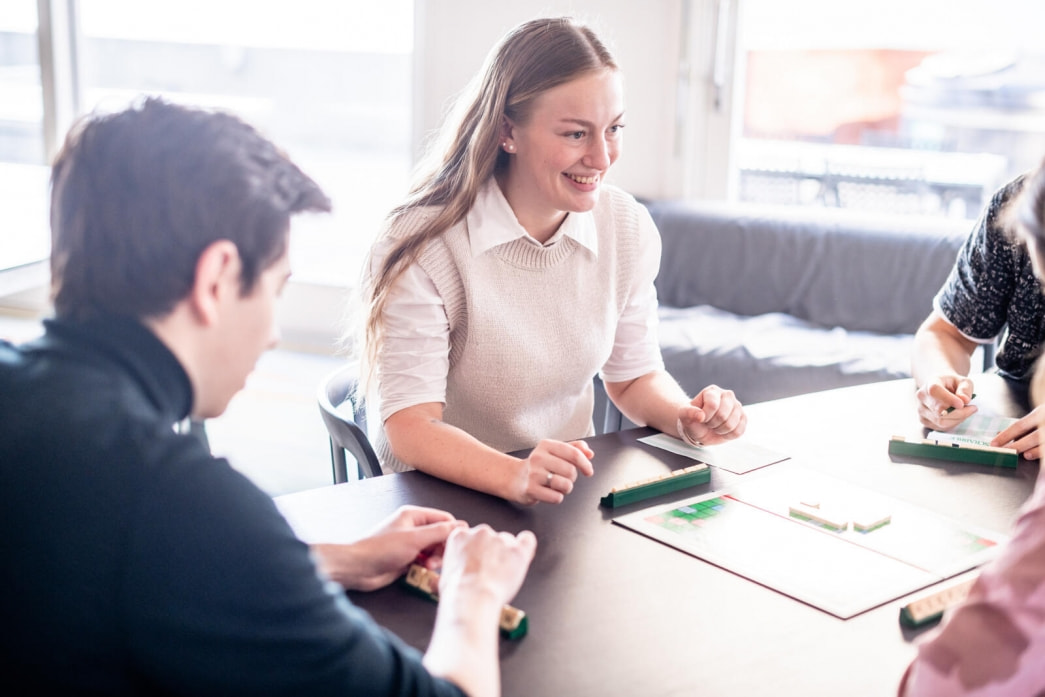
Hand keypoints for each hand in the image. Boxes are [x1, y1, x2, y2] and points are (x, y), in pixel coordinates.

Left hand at [314, 505, 465, 590]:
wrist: (358, 568)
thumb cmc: (381, 549)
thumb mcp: (415, 538)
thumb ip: (439, 532)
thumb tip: (460, 526)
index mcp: (414, 516)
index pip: (444, 519)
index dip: (452, 532)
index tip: (456, 546)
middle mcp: (413, 528)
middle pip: (440, 537)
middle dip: (442, 549)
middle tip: (436, 560)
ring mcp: (409, 545)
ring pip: (434, 551)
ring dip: (434, 560)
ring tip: (427, 566)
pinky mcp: (406, 560)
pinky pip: (424, 563)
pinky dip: (426, 568)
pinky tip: (422, 573)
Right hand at [437, 524, 536, 609]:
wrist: (471, 598)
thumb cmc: (457, 592)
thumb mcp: (445, 574)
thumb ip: (454, 565)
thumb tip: (455, 573)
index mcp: (460, 536)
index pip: (471, 536)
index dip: (476, 550)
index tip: (477, 562)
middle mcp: (480, 533)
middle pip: (490, 537)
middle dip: (491, 552)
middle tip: (489, 571)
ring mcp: (500, 540)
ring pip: (508, 541)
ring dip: (507, 554)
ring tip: (502, 574)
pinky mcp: (517, 550)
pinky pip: (528, 540)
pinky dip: (526, 547)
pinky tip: (523, 556)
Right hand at [514, 439, 594, 505]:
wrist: (514, 477)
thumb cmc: (539, 465)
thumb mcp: (555, 451)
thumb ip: (574, 448)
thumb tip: (590, 453)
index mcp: (546, 445)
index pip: (574, 453)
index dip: (585, 464)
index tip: (589, 471)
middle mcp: (538, 457)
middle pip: (571, 471)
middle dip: (572, 478)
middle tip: (563, 477)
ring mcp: (534, 474)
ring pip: (565, 485)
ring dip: (566, 488)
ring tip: (558, 485)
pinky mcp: (531, 489)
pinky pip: (556, 497)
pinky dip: (557, 497)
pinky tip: (549, 492)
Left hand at [677, 385, 745, 445]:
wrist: (701, 428)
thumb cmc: (693, 419)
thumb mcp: (684, 415)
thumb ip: (688, 413)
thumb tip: (700, 416)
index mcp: (712, 391)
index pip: (712, 406)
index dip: (705, 417)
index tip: (701, 418)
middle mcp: (727, 395)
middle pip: (722, 415)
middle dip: (712, 424)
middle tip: (708, 423)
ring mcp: (737, 406)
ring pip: (731, 424)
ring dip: (720, 430)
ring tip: (715, 426)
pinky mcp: (743, 417)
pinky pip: (739, 431)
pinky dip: (728, 435)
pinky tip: (722, 430)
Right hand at [916, 375, 975, 429]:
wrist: (940, 387)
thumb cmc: (952, 384)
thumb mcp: (963, 381)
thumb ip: (965, 388)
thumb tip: (964, 400)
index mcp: (930, 383)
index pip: (934, 391)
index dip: (947, 399)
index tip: (961, 404)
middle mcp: (922, 397)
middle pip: (939, 410)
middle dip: (959, 412)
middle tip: (972, 408)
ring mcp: (921, 410)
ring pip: (941, 421)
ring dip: (957, 419)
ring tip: (966, 412)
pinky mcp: (923, 420)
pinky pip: (940, 427)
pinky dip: (952, 424)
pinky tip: (957, 416)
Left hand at [992, 405, 1044, 459]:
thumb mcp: (1039, 413)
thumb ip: (1025, 425)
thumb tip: (1003, 434)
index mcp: (1040, 413)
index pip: (1019, 426)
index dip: (1005, 435)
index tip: (994, 443)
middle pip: (1032, 437)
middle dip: (1017, 446)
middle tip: (1005, 452)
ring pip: (1044, 444)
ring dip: (1035, 451)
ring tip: (1025, 455)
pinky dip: (1043, 455)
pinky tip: (1037, 456)